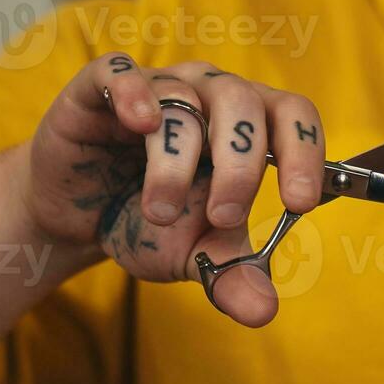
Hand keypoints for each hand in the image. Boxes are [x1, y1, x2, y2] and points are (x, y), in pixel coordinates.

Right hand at [18, 53, 326, 325]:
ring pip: (184, 101)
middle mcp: (211, 94)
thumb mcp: (193, 256)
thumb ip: (231, 275)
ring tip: (161, 212)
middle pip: (244, 105)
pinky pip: (121, 71)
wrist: (79, 218)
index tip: (298, 202)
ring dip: (177, 161)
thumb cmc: (151, 223)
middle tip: (222, 216)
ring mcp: (159, 85)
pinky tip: (140, 124)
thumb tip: (264, 312)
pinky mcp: (101, 89)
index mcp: (250, 126)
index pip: (294, 117)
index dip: (304, 152)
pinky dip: (135, 94)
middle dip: (240, 166)